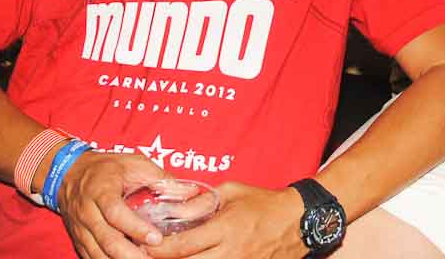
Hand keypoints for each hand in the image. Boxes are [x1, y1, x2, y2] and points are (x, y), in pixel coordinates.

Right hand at [56, 151, 168, 258]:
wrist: (70, 173)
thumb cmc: (107, 168)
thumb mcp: (134, 163)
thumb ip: (161, 178)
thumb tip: (190, 192)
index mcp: (101, 191)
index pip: (116, 213)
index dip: (136, 228)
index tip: (156, 239)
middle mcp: (87, 212)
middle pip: (106, 239)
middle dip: (129, 254)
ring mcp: (80, 229)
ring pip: (97, 254)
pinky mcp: (78, 241)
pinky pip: (90, 258)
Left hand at [146, 182, 305, 258]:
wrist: (298, 222)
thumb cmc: (264, 204)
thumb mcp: (233, 192)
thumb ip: (202, 201)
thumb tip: (173, 210)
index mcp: (226, 228)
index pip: (184, 246)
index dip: (160, 250)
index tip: (146, 246)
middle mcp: (231, 252)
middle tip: (150, 256)